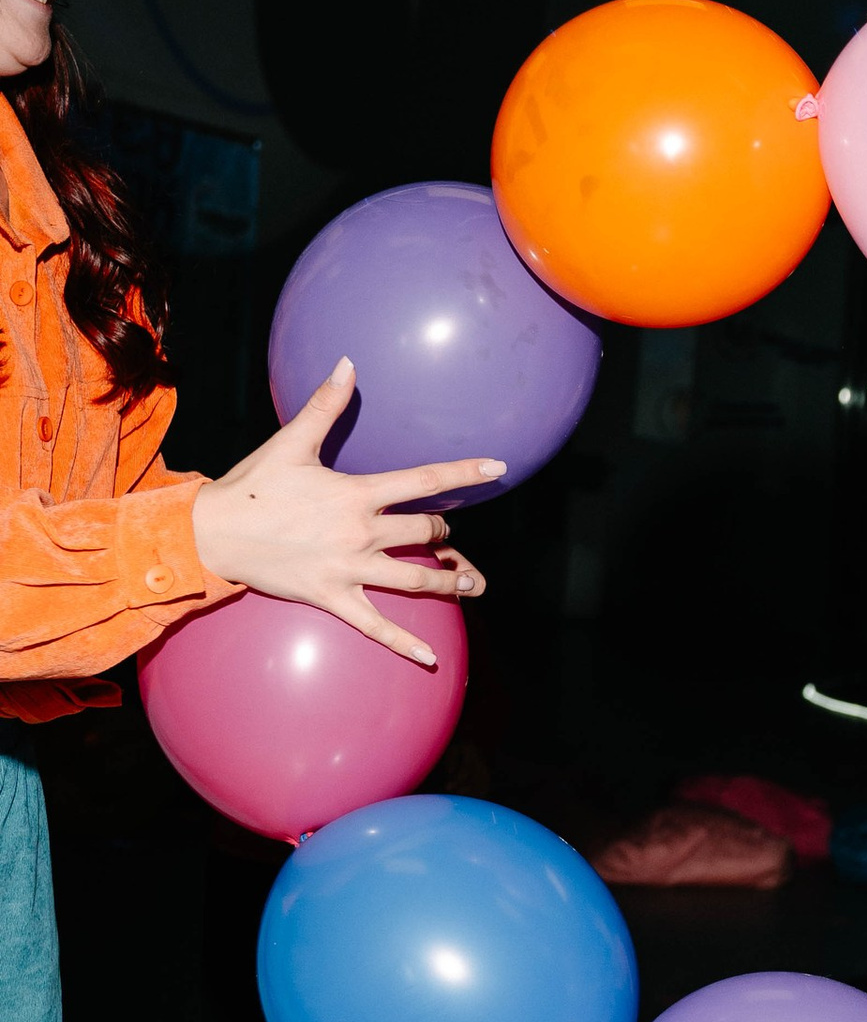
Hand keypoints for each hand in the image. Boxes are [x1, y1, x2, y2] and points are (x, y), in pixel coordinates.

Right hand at [191, 362, 501, 667]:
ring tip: (473, 585)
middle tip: (445, 534)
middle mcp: (360, 533)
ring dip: (450, 583)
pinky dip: (405, 644)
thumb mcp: (291, 442)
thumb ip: (325, 405)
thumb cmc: (253, 487)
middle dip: (443, 533)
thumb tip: (348, 362)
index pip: (424, 481)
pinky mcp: (332, 597)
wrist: (213, 533)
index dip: (464, 474)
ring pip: (415, 581)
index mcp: (356, 493)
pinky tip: (431, 659)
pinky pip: (376, 627)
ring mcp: (348, 569)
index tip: (498, 469)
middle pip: (425, 534)